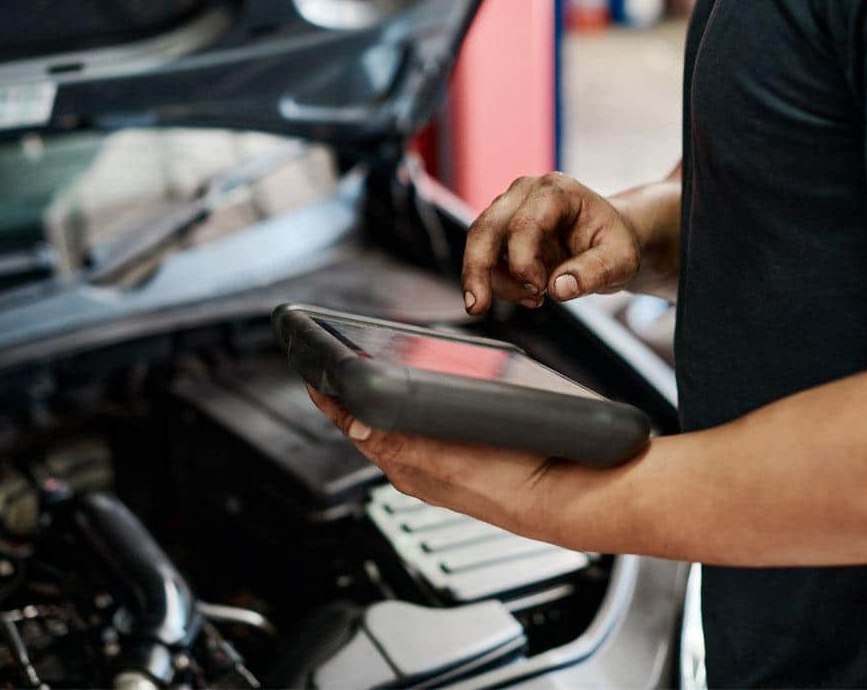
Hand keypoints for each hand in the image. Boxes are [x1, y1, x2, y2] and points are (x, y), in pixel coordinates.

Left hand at [307, 384, 579, 542]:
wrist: (556, 497)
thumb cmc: (514, 471)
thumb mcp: (452, 443)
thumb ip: (400, 434)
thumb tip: (354, 422)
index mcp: (403, 462)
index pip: (348, 422)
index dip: (326, 395)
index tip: (310, 370)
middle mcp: (410, 471)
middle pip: (363, 426)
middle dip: (347, 398)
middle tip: (335, 368)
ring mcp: (430, 474)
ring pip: (388, 433)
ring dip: (375, 406)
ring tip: (369, 381)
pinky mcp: (451, 475)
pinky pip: (413, 442)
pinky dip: (403, 419)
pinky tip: (418, 405)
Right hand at [461, 172, 681, 313]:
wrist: (608, 239)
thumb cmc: (613, 244)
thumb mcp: (620, 260)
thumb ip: (594, 272)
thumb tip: (560, 288)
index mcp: (556, 191)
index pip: (524, 224)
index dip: (522, 262)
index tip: (538, 291)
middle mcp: (525, 193)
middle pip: (485, 229)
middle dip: (478, 271)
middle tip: (478, 307)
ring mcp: (508, 209)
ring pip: (479, 246)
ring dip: (495, 282)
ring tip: (534, 300)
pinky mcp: (500, 230)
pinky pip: (484, 259)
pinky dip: (498, 283)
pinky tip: (528, 294)